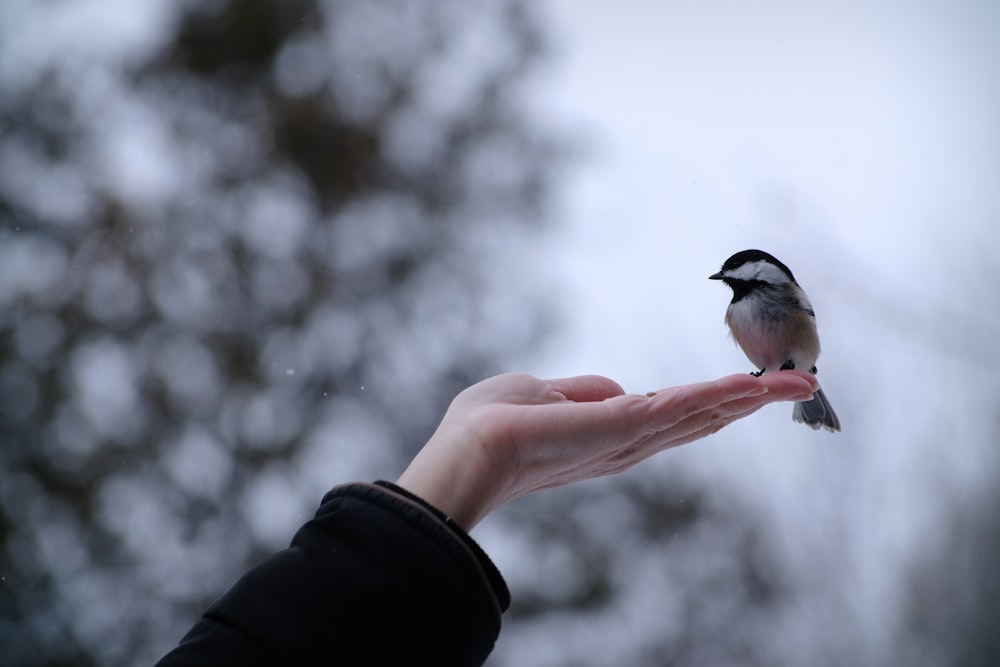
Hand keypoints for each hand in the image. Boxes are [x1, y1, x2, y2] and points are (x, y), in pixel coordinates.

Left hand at [397, 371, 819, 529]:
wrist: (468, 451)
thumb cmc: (490, 424)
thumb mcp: (539, 392)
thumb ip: (581, 391)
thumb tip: (614, 390)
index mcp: (609, 434)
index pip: (670, 417)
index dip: (709, 404)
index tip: (749, 391)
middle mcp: (628, 443)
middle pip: (698, 418)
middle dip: (747, 403)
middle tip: (798, 385)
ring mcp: (629, 438)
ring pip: (699, 412)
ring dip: (748, 398)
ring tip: (795, 384)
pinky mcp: (623, 427)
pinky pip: (680, 406)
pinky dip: (719, 395)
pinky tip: (755, 388)